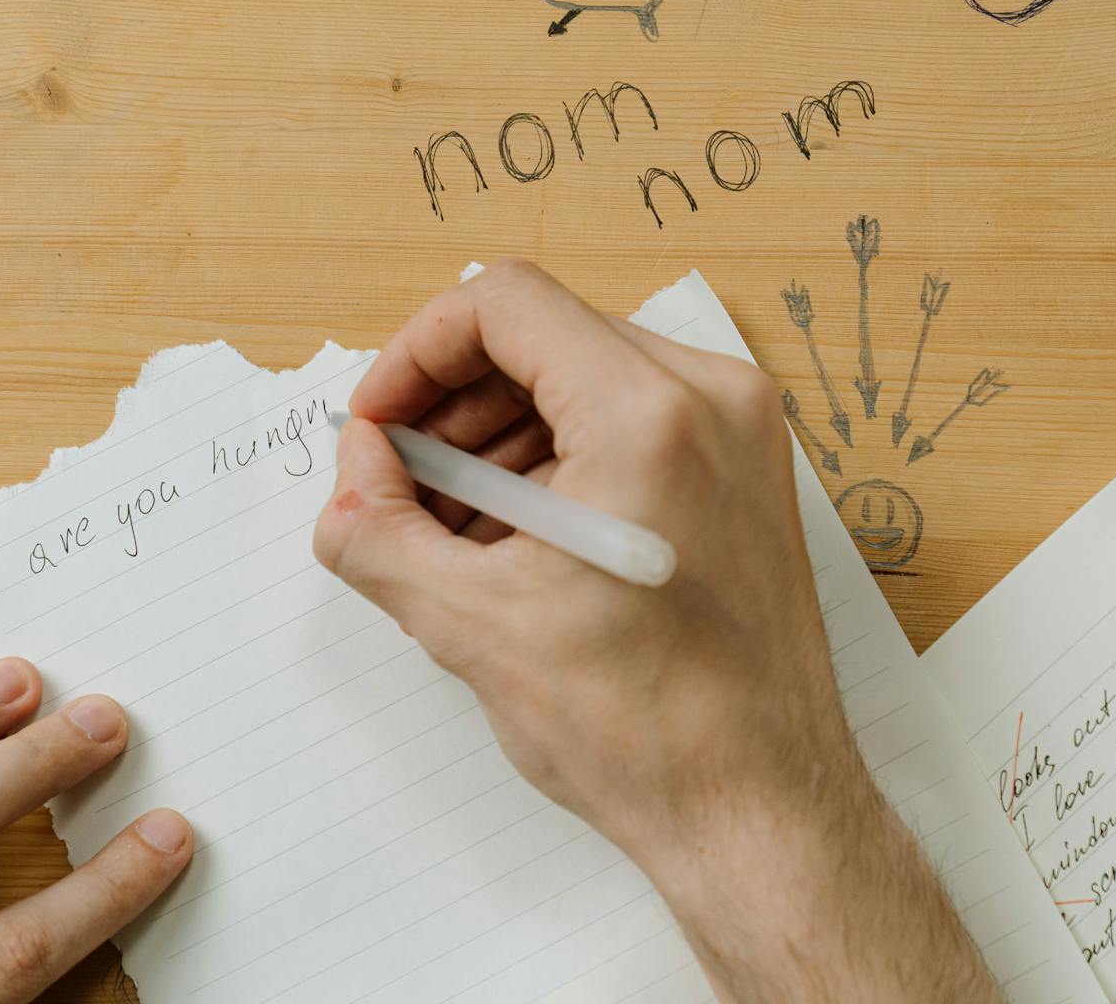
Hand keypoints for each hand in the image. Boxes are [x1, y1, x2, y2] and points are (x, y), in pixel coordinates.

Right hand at [312, 261, 994, 1002]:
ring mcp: (743, 434)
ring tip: (450, 530)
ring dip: (501, 436)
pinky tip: (515, 545)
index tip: (380, 423)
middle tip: (401, 482)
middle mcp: (713, 400)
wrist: (760, 813)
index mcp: (649, 415)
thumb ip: (376, 529)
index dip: (415, 353)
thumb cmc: (649, 732)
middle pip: (545, 334)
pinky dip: (560, 462)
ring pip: (586, 376)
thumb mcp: (471, 627)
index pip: (503, 303)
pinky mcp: (747, 475)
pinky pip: (633, 423)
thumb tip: (355, 470)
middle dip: (453, 402)